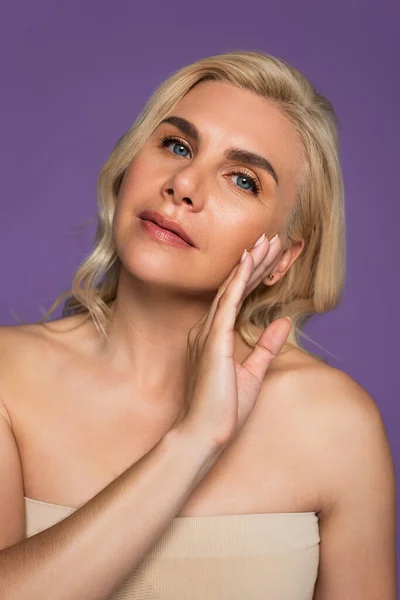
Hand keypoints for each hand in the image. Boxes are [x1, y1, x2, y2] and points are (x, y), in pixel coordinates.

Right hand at [175, 234, 291, 449]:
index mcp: (213, 338)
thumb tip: (283, 323)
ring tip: (267, 241)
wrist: (203, 433)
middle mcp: (207, 330)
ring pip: (232, 289)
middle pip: (234, 288)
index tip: (268, 256)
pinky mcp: (213, 340)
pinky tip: (250, 261)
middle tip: (270, 238)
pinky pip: (227, 302)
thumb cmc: (223, 409)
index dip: (253, 276)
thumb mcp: (253, 373)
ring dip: (250, 264)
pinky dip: (239, 279)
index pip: (237, 299)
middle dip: (254, 262)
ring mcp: (207, 333)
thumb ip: (267, 347)